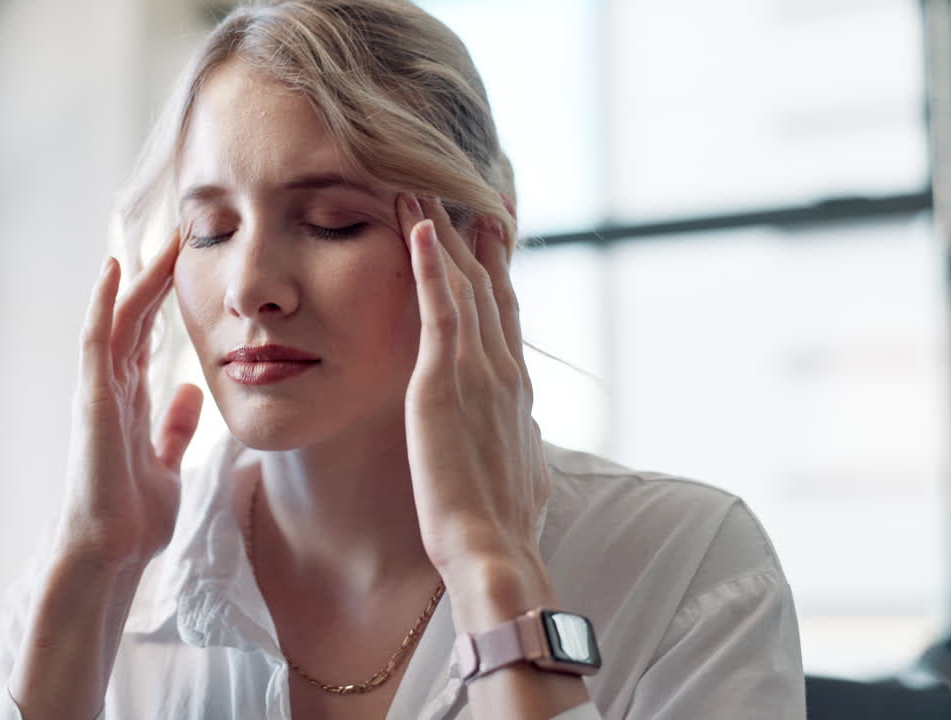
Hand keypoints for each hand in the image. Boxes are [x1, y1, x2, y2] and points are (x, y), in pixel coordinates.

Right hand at [56, 230, 203, 569]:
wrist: (109, 552)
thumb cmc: (133, 518)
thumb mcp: (167, 464)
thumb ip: (174, 429)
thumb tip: (190, 392)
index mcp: (129, 403)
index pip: (148, 339)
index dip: (167, 303)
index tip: (191, 268)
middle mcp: (111, 390)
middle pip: (136, 320)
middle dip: (159, 280)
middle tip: (183, 237)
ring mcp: (97, 391)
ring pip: (119, 320)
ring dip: (141, 280)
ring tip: (164, 240)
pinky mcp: (89, 397)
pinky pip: (96, 340)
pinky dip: (103, 303)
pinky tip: (115, 268)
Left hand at [395, 194, 551, 589]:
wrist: (495, 549)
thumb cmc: (503, 524)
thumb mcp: (524, 473)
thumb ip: (526, 444)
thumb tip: (534, 438)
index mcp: (516, 389)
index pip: (505, 313)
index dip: (495, 268)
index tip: (487, 230)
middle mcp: (504, 368)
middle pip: (487, 284)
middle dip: (469, 233)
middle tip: (455, 186)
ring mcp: (478, 370)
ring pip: (460, 283)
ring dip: (440, 231)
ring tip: (417, 187)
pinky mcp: (447, 381)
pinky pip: (440, 309)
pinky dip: (431, 265)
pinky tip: (419, 227)